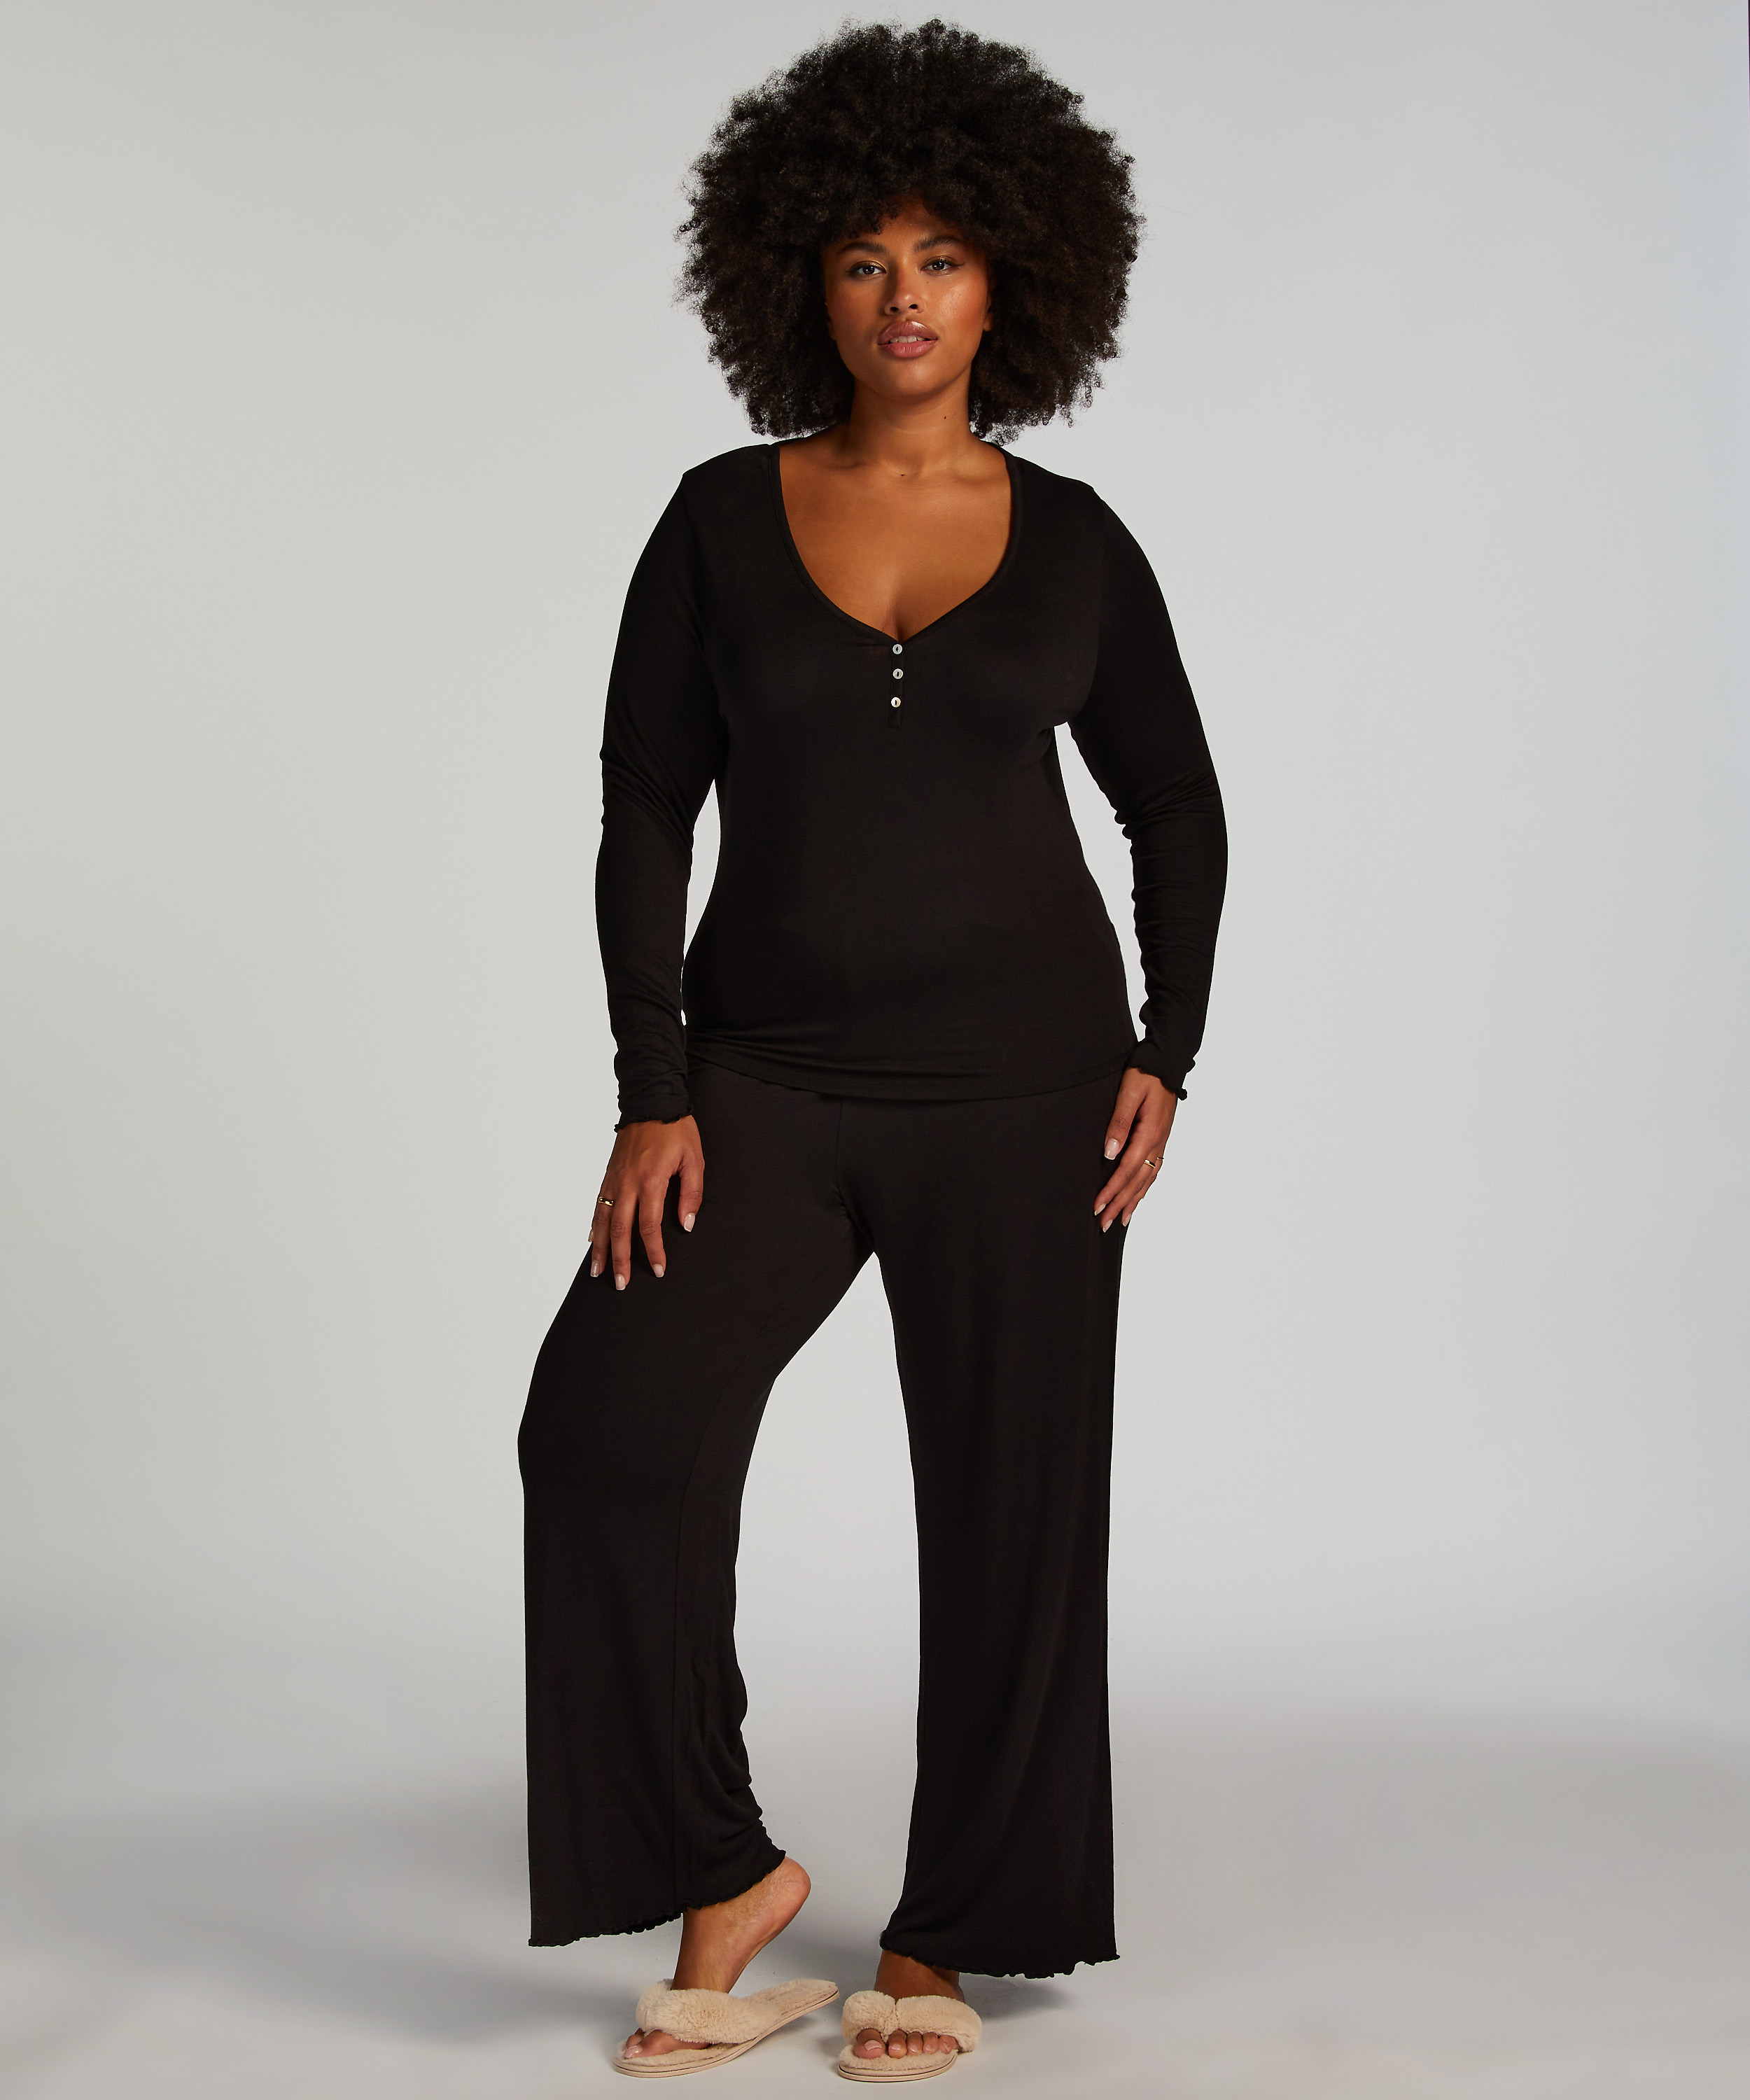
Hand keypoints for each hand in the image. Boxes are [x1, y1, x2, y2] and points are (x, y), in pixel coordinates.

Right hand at [590, 1116, 702, 1289]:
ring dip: (600, 1248)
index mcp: (650, 1181)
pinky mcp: (608, 1175)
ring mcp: (614, 1179)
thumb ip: (691, 1194)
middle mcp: (628, 1183)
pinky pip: (597, 1205)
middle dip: (620, 1260)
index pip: (649, 1226)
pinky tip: (592, 1241)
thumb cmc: (675, 1129)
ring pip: (602, 1220)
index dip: (653, 1251)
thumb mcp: (694, 1160)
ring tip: (598, 1271)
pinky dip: (593, 1226)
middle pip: (620, 1230)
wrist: (651, 1101)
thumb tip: (686, 1225)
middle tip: (621, 1283)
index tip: (658, 1269)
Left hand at [1094, 1069, 1176, 1231]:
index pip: (1127, 1170)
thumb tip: (1109, 1153)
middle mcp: (1157, 1143)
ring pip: (1147, 1179)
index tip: (1097, 1207)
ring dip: (1133, 1200)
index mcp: (1149, 1133)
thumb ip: (1119, 1123)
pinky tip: (1138, 1195)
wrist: (1166, 1062)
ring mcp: (1161, 1142)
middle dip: (1120, 1204)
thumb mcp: (1128, 1093)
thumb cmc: (1145, 1074)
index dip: (1111, 1191)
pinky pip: (1153, 1170)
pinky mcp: (1160, 1139)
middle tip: (1103, 1225)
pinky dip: (1145, 1187)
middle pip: (1137, 1181)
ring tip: (1121, 1220)